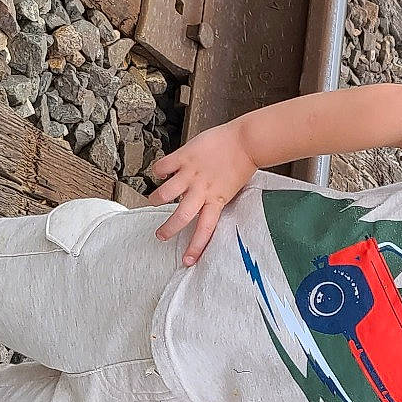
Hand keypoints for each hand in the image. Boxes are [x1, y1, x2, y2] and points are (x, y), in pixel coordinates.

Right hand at [148, 122, 256, 263]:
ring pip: (165, 193)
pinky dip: (157, 171)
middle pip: (181, 216)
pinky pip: (162, 167)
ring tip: (154, 200)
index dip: (195, 247)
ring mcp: (191, 173)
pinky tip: (160, 172)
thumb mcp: (231, 188)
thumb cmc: (242, 161)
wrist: (247, 140)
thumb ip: (215, 197)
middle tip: (160, 235)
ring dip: (156, 199)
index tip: (188, 260)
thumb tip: (202, 202)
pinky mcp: (184, 156)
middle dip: (167, 229)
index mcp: (216, 200)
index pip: (204, 230)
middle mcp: (202, 189)